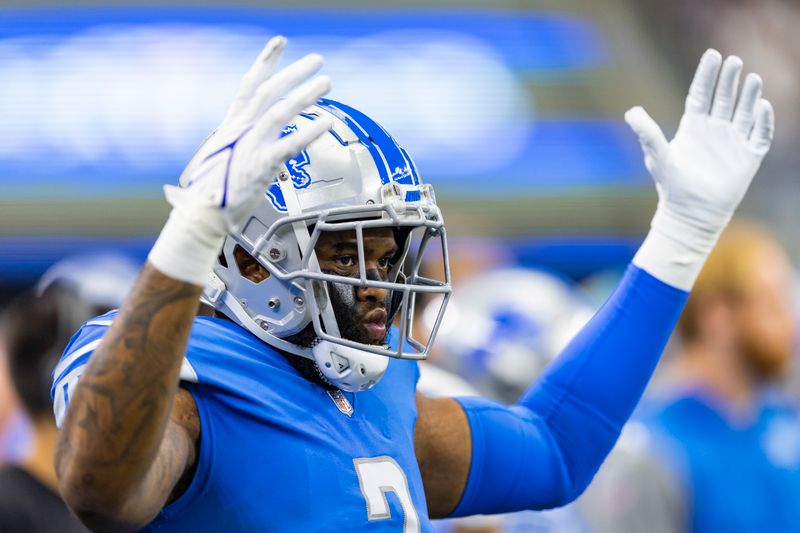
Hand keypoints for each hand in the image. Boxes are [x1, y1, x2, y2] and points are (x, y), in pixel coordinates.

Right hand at [148, 36, 331, 284]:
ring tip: (326, 82)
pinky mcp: (261, 167)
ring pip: (281, 111)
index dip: (265, 61)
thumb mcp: (224, 154)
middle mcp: (241, 130)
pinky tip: (326, 122)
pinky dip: (309, 133)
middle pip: (270, 91)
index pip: (250, 84)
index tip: (280, 42)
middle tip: (317, 60)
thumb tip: (255, 126)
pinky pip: (289, 145)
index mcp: (232, 125)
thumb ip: (242, 138)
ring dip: (305, 94)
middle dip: (294, 72)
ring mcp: (251, 147)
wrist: (202, 215)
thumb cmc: (214, 188)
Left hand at [626, 49, 774, 289]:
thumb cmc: (672, 187)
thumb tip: (631, 112)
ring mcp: (733, 142)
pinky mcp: (749, 157)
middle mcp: (715, 130)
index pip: (701, 94)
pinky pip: (760, 134)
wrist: (691, 214)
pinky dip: (763, 121)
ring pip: (744, 112)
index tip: (712, 55)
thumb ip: (647, 134)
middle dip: (729, 79)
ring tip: (752, 78)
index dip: (707, 75)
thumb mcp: (658, 157)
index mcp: (693, 127)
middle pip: (724, 98)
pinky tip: (763, 106)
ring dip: (749, 95)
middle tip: (733, 60)